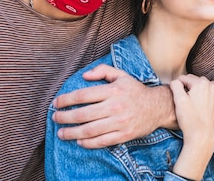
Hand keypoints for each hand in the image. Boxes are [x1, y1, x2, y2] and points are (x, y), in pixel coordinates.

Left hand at [51, 64, 172, 147]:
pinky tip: (79, 141)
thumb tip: (84, 75)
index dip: (66, 100)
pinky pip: (101, 141)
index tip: (56, 103)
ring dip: (72, 133)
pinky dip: (87, 143)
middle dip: (64, 117)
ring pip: (89, 130)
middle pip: (83, 114)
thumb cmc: (136, 91)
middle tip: (55, 118)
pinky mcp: (124, 135)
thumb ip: (103, 71)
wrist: (158, 107)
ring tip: (61, 133)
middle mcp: (116, 106)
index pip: (83, 95)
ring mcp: (120, 122)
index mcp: (113, 90)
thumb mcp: (122, 75)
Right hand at [170, 74, 213, 178]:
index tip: (174, 90)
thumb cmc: (189, 119)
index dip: (177, 83)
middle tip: (181, 94)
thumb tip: (175, 81)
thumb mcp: (178, 100)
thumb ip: (176, 86)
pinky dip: (213, 88)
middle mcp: (210, 86)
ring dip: (199, 86)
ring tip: (192, 95)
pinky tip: (208, 92)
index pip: (185, 78)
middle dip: (188, 84)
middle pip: (195, 80)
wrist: (201, 134)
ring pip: (206, 84)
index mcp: (200, 84)